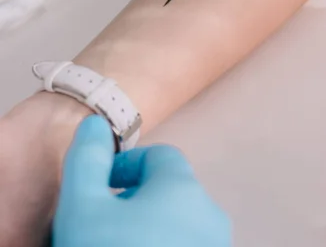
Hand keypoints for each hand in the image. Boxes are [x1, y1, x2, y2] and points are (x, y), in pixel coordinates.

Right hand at [54, 116, 230, 246]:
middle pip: (169, 191)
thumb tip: (96, 125)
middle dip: (133, 201)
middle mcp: (210, 215)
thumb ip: (88, 159)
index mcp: (184, 188)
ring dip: (149, 230)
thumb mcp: (83, 208)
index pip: (158, 156)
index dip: (124, 166)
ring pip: (179, 225)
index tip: (99, 188)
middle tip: (102, 226)